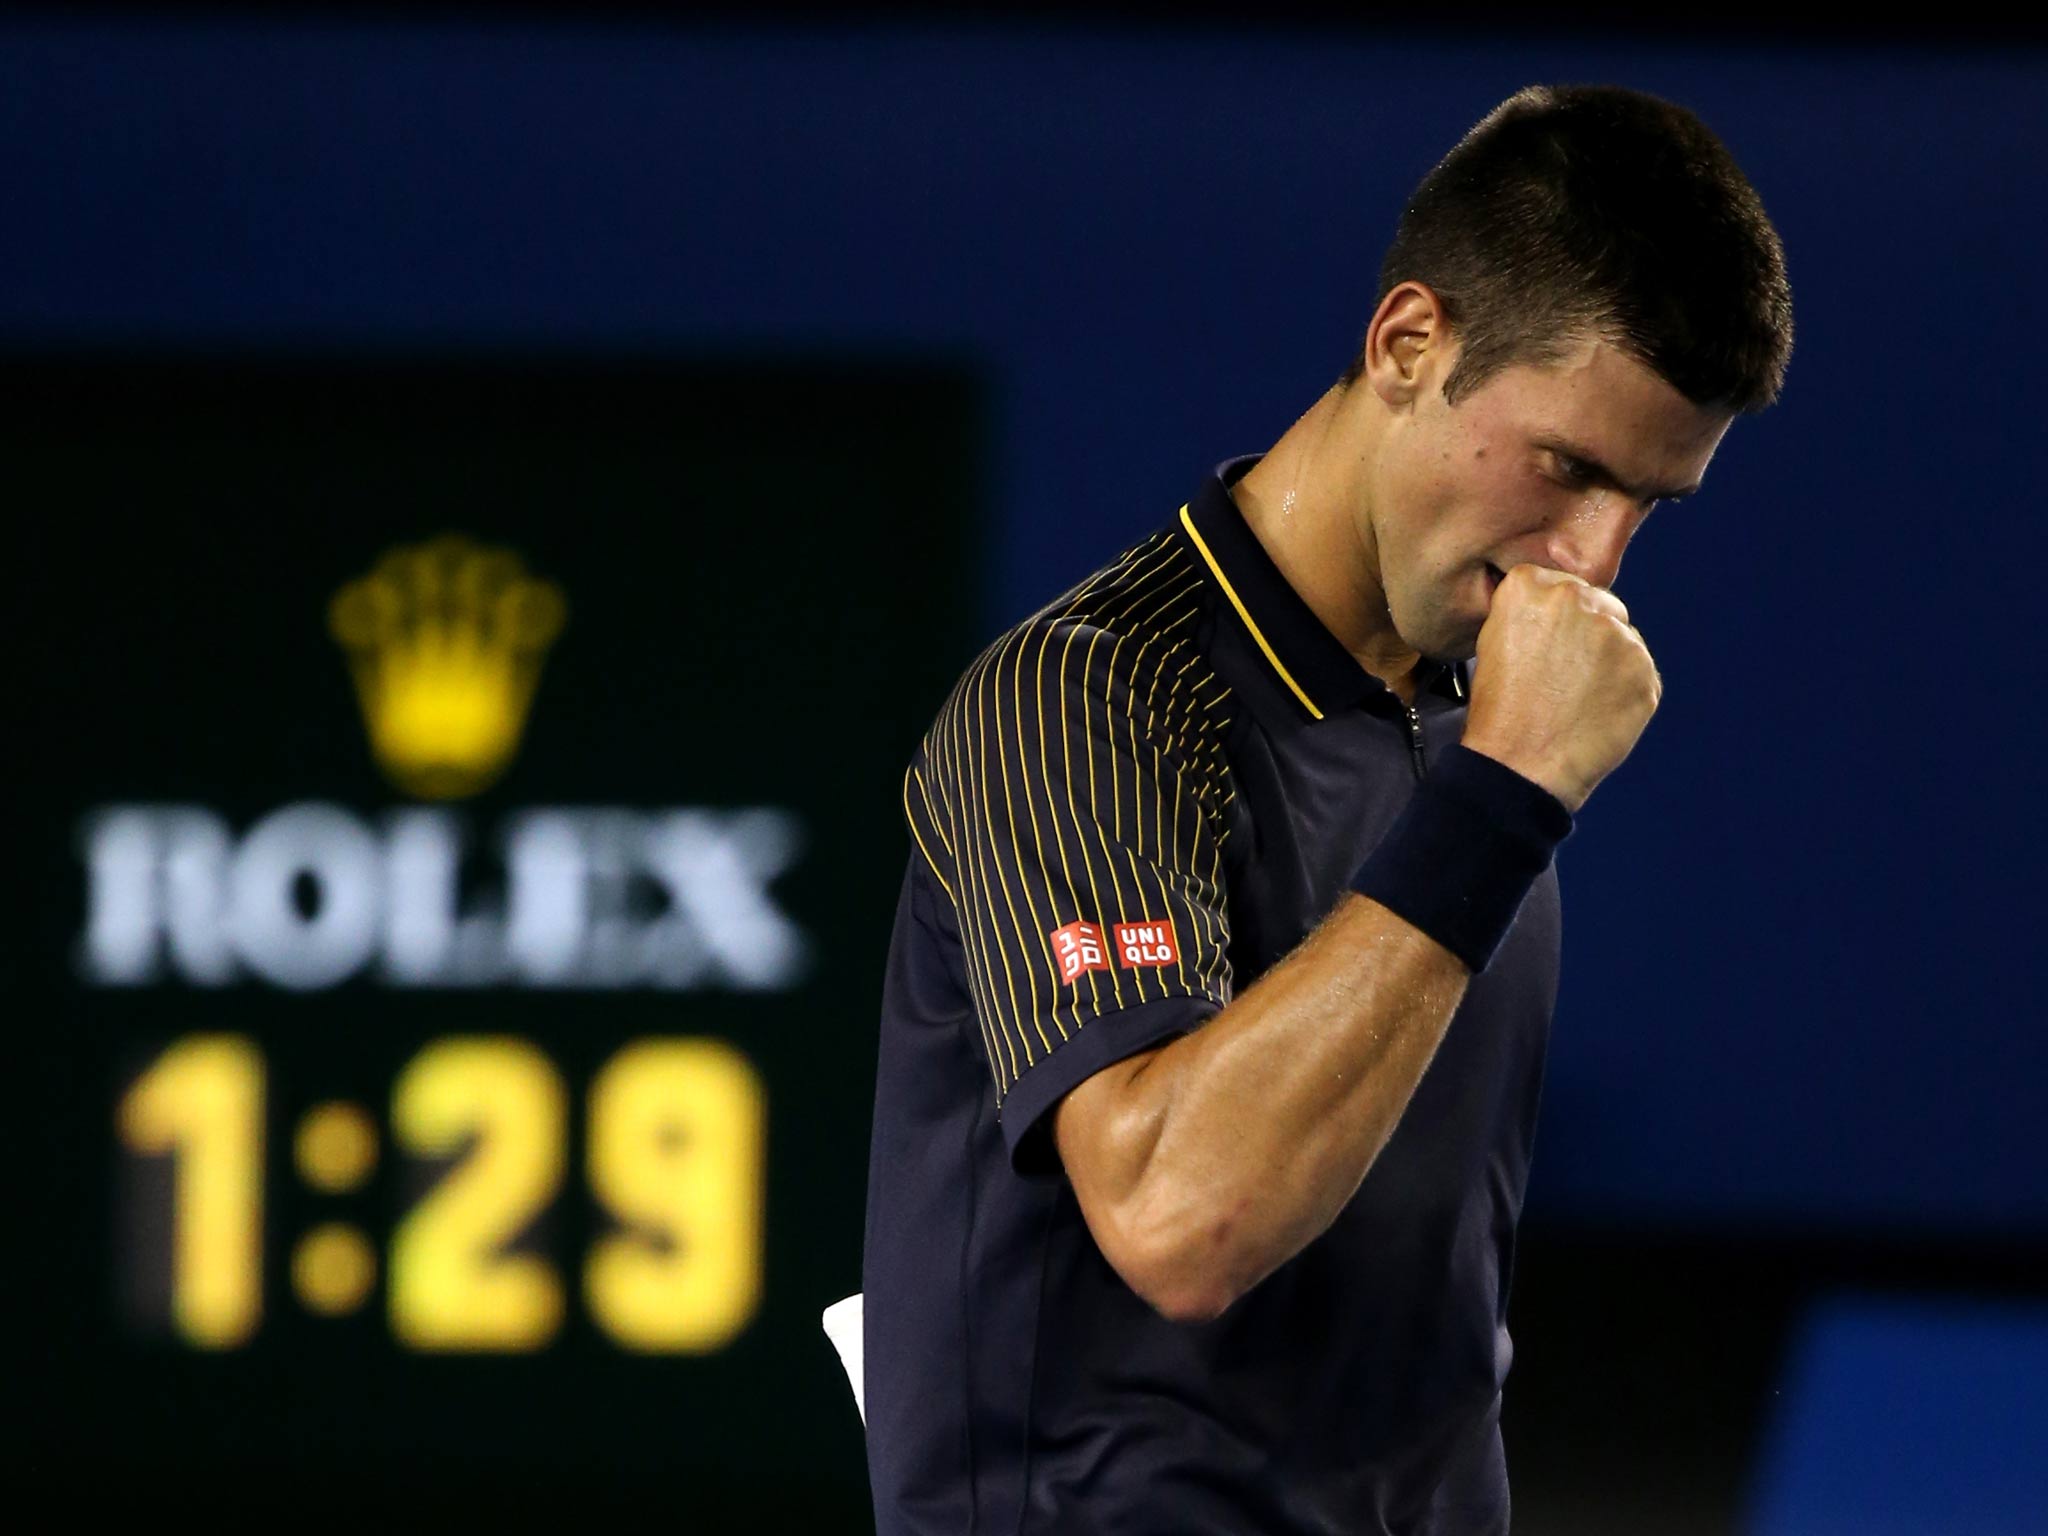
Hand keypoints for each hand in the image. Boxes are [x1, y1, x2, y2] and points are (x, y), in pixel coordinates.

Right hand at [1460, 565, 1660, 812]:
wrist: (1520, 767)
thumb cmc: (1500, 713)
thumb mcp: (1491, 643)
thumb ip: (1527, 612)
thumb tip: (1560, 612)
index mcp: (1530, 587)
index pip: (1555, 584)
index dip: (1551, 617)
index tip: (1544, 643)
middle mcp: (1577, 599)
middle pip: (1595, 602)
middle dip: (1584, 632)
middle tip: (1562, 673)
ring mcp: (1617, 634)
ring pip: (1620, 636)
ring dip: (1606, 660)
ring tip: (1576, 698)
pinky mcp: (1644, 669)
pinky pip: (1640, 670)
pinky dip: (1624, 688)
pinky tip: (1596, 710)